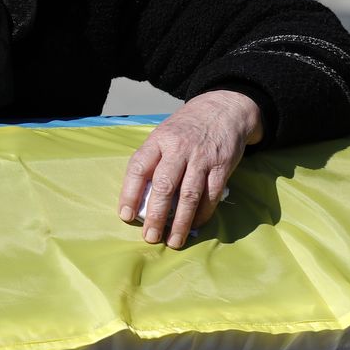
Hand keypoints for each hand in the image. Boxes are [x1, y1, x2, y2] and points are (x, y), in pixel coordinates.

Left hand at [117, 89, 263, 248]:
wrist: (224, 109)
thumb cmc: (186, 127)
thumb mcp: (164, 134)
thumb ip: (153, 159)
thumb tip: (139, 197)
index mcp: (159, 140)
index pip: (139, 167)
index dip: (129, 193)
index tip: (126, 215)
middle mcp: (179, 148)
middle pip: (164, 186)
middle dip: (155, 215)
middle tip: (150, 236)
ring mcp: (202, 158)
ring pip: (189, 196)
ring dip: (180, 222)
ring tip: (173, 241)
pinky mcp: (222, 167)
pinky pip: (211, 196)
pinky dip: (202, 214)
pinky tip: (194, 225)